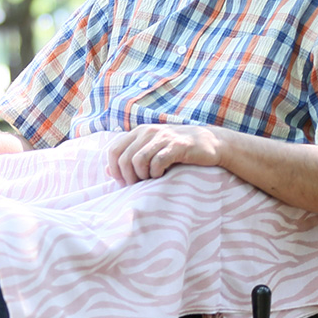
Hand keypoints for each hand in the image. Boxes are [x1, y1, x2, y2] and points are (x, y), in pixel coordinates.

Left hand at [105, 124, 224, 185]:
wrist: (210, 143)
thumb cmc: (177, 150)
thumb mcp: (151, 151)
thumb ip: (130, 158)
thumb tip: (106, 171)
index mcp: (138, 132)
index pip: (113, 151)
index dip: (115, 170)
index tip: (125, 183)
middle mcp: (148, 131)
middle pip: (124, 159)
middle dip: (128, 178)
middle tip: (139, 186)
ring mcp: (162, 137)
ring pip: (138, 160)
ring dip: (142, 176)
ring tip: (151, 180)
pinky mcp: (177, 146)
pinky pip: (157, 161)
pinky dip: (156, 173)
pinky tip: (162, 176)